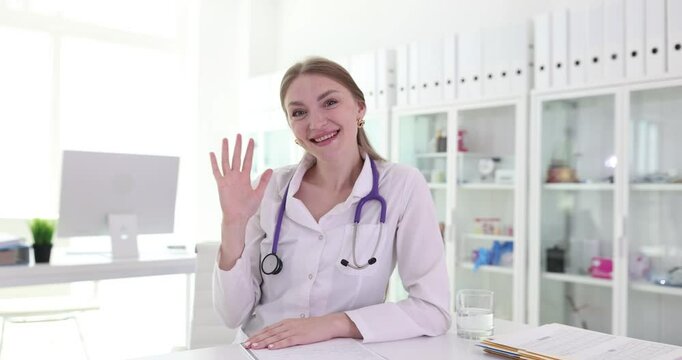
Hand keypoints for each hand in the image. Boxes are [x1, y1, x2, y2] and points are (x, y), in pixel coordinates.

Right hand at [209, 134, 272, 224]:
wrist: (237, 217)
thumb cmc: (248, 208)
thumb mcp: (258, 193)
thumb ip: (264, 181)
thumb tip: (270, 169)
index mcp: (245, 177)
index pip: (247, 160)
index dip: (249, 150)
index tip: (251, 140)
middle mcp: (236, 176)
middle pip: (237, 157)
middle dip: (238, 146)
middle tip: (239, 135)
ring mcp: (228, 179)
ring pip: (226, 161)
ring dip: (226, 151)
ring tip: (225, 140)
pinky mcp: (221, 184)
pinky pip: (216, 172)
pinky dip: (214, 163)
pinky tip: (212, 154)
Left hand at [244, 313, 360, 349]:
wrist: (328, 324)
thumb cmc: (314, 326)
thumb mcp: (297, 326)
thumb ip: (286, 330)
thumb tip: (275, 336)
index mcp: (287, 322)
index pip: (268, 329)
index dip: (257, 334)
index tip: (249, 340)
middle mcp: (288, 325)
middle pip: (269, 332)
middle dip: (256, 339)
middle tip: (246, 344)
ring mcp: (294, 330)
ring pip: (275, 337)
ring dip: (263, 342)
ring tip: (254, 346)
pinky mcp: (300, 336)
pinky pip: (287, 341)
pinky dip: (278, 344)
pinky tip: (271, 347)